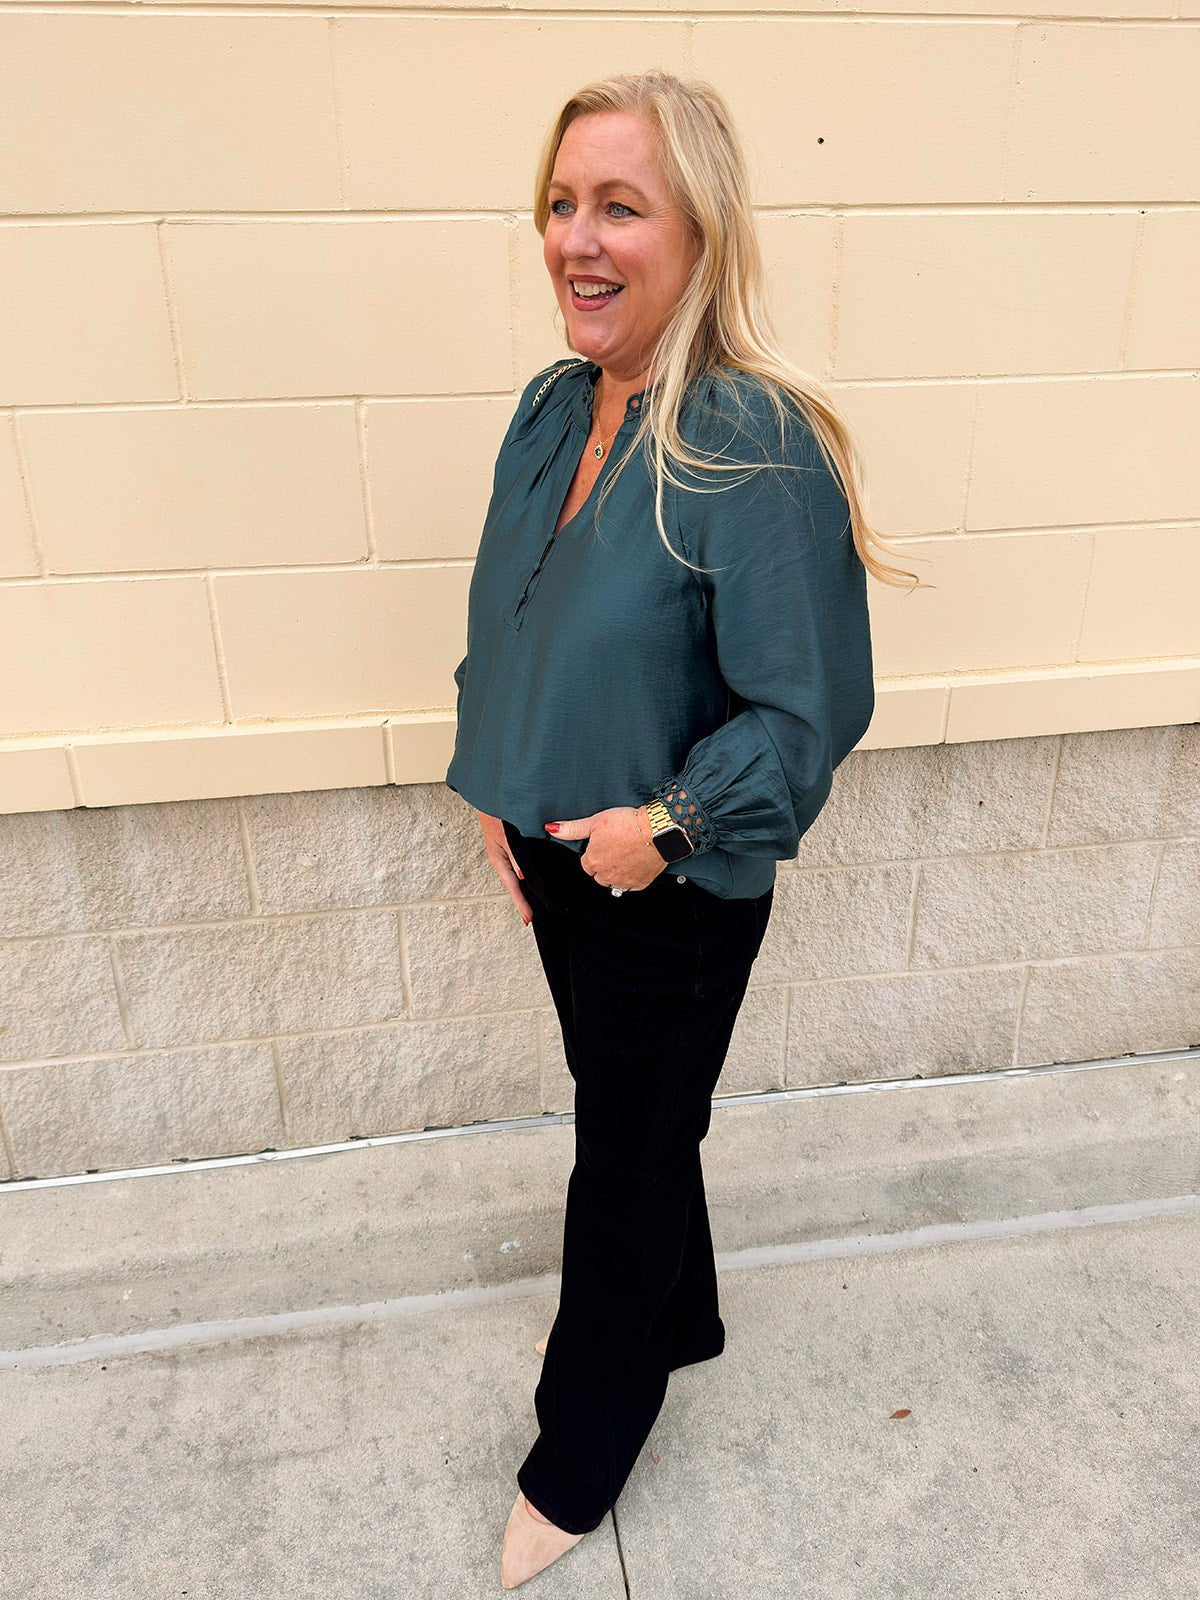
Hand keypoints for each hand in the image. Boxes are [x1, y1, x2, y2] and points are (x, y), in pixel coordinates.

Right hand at [477, 813, 532, 925]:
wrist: (491, 797)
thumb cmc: (495, 814)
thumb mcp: (505, 836)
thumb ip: (515, 856)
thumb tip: (523, 876)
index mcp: (498, 860)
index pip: (512, 887)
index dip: (521, 903)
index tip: (528, 918)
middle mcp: (500, 860)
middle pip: (514, 886)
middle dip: (522, 901)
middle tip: (530, 917)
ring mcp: (504, 854)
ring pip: (515, 878)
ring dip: (523, 891)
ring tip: (532, 904)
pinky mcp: (509, 848)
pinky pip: (517, 867)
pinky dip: (524, 877)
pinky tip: (532, 879)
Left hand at [545, 806, 667, 891]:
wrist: (657, 830)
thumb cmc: (627, 823)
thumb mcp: (595, 821)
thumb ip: (572, 828)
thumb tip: (551, 828)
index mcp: (593, 862)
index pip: (586, 864)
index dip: (594, 853)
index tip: (604, 843)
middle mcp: (606, 875)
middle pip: (599, 875)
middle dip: (604, 864)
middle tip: (616, 847)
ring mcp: (624, 881)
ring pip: (615, 882)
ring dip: (617, 872)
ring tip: (626, 855)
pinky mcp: (641, 883)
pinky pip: (632, 885)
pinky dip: (633, 876)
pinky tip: (636, 862)